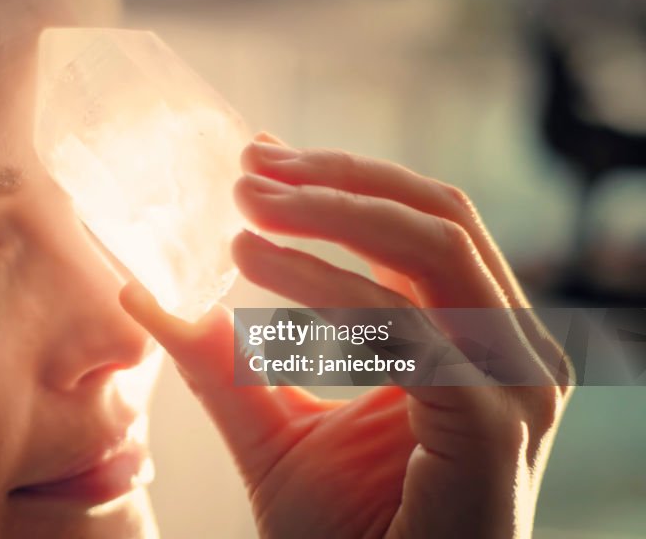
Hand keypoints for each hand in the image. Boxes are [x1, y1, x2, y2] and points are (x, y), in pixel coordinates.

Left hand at [120, 135, 573, 538]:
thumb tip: (148, 297)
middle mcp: (509, 349)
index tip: (257, 160)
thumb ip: (222, 363)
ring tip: (242, 217)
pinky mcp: (493, 421)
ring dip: (330, 216)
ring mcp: (514, 382)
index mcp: (471, 339)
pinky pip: (404, 322)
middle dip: (336, 181)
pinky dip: (324, 285)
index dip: (340, 179)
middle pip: (437, 215)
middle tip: (247, 173)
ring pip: (429, 249)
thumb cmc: (346, 534)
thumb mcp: (272, 430)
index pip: (419, 225)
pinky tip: (253, 272)